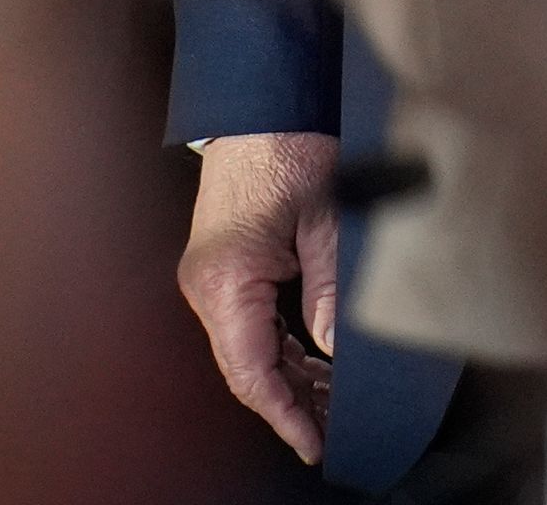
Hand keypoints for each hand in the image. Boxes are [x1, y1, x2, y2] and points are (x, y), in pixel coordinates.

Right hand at [176, 129, 340, 462]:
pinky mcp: (227, 268)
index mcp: (225, 282)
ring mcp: (213, 279)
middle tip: (335, 430)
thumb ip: (329, 289)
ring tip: (334, 405)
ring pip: (251, 349)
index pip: (251, 371)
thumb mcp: (327, 220)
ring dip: (291, 377)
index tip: (313, 442)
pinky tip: (317, 365)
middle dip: (292, 403)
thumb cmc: (290, 148)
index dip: (283, 414)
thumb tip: (336, 348)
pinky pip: (252, 324)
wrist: (261, 104)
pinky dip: (285, 348)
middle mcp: (209, 288)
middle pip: (249, 367)